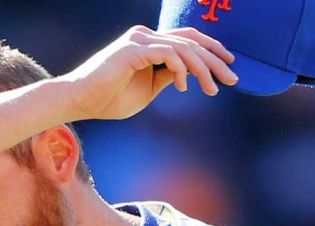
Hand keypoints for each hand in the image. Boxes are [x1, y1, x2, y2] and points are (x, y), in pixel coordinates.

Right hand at [61, 25, 236, 120]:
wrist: (81, 101)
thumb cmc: (110, 98)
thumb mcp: (149, 89)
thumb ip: (168, 77)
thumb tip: (189, 75)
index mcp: (150, 43)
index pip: (188, 38)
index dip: (212, 49)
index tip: (229, 65)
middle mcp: (145, 36)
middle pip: (190, 41)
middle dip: (215, 60)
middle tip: (233, 78)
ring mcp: (138, 40)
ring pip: (182, 47)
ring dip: (202, 69)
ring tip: (212, 88)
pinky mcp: (132, 50)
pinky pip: (166, 54)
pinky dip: (180, 70)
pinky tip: (185, 87)